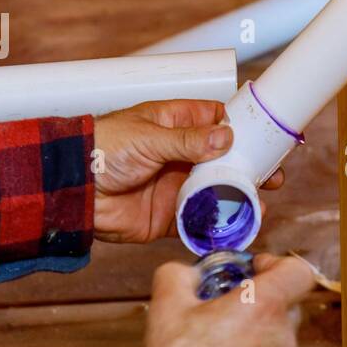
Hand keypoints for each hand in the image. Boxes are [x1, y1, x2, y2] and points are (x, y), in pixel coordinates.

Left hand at [92, 100, 283, 243]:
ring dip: (240, 197)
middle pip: (226, 160)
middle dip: (251, 167)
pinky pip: (200, 220)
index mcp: (176, 125)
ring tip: (261, 204)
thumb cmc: (102, 149)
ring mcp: (177, 186)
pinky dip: (219, 224)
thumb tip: (226, 138)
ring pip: (218, 191)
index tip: (268, 137)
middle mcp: (181, 155)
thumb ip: (188, 141)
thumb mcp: (148, 137)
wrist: (72, 190)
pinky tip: (238, 225)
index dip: (243, 128)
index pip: (217, 121)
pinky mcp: (170, 215)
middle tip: (273, 176)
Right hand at [143, 254, 318, 346]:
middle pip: (287, 304)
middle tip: (229, 301)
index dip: (276, 263)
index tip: (251, 269)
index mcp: (266, 306)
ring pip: (276, 336)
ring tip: (217, 336)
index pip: (298, 271)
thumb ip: (178, 275)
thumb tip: (184, 274)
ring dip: (254, 330)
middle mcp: (282, 336)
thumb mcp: (167, 303)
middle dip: (261, 298)